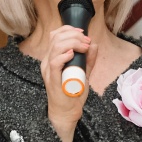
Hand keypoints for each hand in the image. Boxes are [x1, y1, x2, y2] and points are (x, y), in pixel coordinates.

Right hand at [38, 25, 97, 141]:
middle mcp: (48, 61)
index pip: (56, 35)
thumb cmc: (72, 93)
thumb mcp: (83, 73)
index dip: (69, 30)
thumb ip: (88, 60)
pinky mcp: (52, 79)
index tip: (84, 33)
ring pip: (56, 47)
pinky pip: (55, 62)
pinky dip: (64, 56)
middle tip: (87, 42)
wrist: (67, 112)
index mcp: (52, 57)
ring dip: (73, 43)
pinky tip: (73, 54)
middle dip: (75, 35)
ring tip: (84, 47)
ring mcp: (48, 70)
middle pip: (57, 37)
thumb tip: (94, 45)